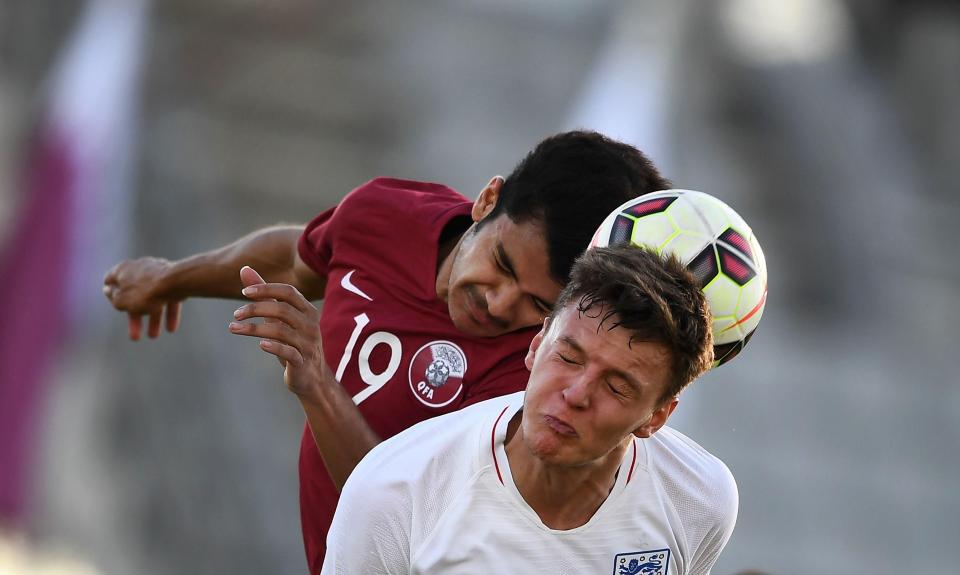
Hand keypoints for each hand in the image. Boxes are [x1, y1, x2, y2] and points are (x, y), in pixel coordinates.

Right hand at [103, 257, 182, 339]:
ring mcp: (158, 273)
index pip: (111, 280)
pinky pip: (169, 297)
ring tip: (154, 336)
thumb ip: (114, 298)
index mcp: (122, 270)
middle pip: (134, 295)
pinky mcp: (174, 280)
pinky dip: (168, 312)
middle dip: (135, 317)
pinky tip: (171, 328)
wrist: (174, 282)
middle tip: (135, 336)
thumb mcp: (121, 301)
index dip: (110, 293)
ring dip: (153, 319)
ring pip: (153, 298)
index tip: (114, 304)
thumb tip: (108, 290)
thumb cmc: (144, 292)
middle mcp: (140, 268)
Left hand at [229, 266, 328, 397]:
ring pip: (281, 331)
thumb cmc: (293, 341)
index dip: (266, 289)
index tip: (244, 293)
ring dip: (254, 329)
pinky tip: (260, 345)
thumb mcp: (279, 318)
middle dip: (256, 309)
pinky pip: (289, 352)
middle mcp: (310, 324)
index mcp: (307, 310)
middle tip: (236, 314)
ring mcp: (308, 343)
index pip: (288, 292)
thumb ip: (264, 294)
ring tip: (233, 328)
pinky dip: (274, 347)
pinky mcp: (302, 362)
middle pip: (283, 310)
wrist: (311, 376)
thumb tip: (244, 269)